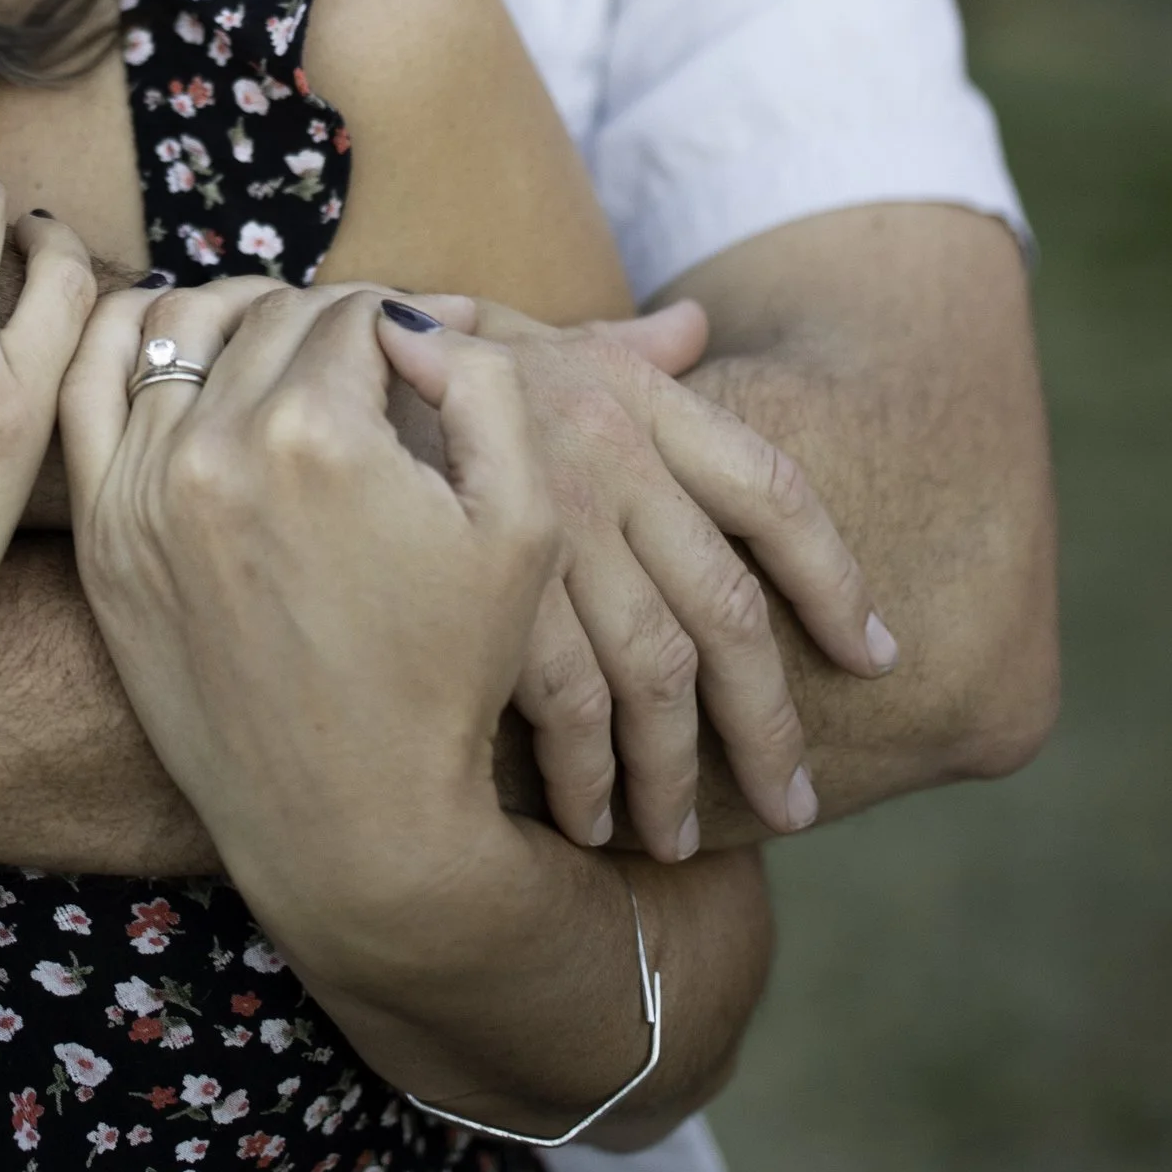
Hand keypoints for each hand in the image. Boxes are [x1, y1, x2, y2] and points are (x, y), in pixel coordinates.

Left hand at [58, 276, 557, 957]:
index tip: (432, 350)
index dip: (408, 323)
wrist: (351, 821)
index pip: (357, 314)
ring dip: (239, 316)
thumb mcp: (523, 523)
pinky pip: (86, 388)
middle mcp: (211, 450)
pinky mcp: (99, 536)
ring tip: (286, 342)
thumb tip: (410, 319)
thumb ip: (484, 384)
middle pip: (272, 318)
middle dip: (332, 322)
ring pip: (178, 330)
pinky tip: (175, 342)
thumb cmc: (449, 675)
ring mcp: (140, 493)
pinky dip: (126, 340)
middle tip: (372, 353)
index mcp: (315, 436)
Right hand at [445, 297, 895, 860]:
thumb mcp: (521, 337)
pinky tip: (592, 819)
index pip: (775, 495)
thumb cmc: (411, 362)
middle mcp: (609, 456)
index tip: (878, 659)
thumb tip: (697, 330)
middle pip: (726, 612)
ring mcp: (550, 521)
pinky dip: (590, 775)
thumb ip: (616, 349)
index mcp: (633, 398)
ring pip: (656, 675)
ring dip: (676, 774)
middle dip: (768, 726)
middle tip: (797, 806)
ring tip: (681, 842)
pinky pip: (569, 705)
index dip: (837, 585)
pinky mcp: (486, 585)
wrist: (294, 370)